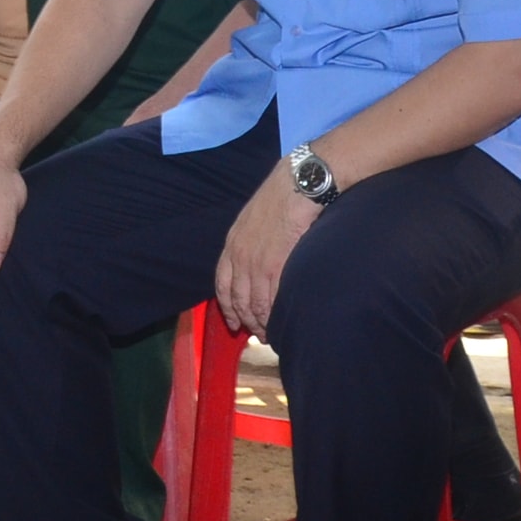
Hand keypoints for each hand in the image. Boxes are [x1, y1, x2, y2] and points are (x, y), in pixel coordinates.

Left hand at [214, 175, 319, 337]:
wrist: (297, 185)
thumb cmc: (282, 196)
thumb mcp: (252, 217)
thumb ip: (249, 239)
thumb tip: (257, 257)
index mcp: (232, 244)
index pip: (223, 284)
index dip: (228, 307)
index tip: (234, 322)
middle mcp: (240, 256)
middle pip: (238, 299)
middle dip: (246, 321)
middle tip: (257, 334)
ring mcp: (257, 263)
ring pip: (254, 304)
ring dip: (261, 323)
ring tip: (270, 335)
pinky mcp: (277, 266)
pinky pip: (271, 300)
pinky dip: (274, 316)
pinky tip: (280, 323)